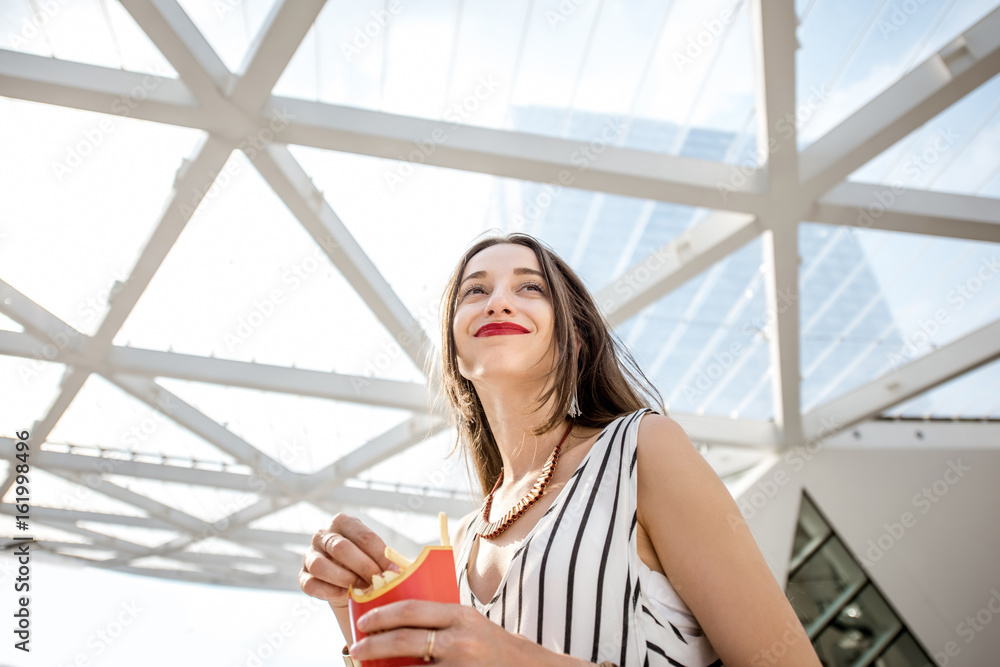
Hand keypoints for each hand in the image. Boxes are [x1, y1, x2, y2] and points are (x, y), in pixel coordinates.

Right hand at [299, 513, 401, 608]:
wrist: (349, 585)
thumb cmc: (368, 566)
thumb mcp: (378, 557)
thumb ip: (386, 559)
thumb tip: (403, 569)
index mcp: (344, 522)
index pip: (362, 535)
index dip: (380, 554)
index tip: (395, 570)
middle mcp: (323, 535)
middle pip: (341, 548)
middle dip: (363, 567)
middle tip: (379, 581)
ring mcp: (309, 555)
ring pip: (321, 565)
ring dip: (344, 579)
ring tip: (361, 589)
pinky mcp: (302, 576)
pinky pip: (310, 584)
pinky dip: (328, 591)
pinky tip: (345, 595)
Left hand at [349, 599, 538, 665]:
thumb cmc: (491, 648)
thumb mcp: (469, 625)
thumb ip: (440, 621)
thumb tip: (395, 620)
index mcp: (460, 616)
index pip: (412, 609)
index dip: (382, 615)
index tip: (363, 622)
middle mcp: (460, 640)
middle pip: (404, 639)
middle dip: (373, 645)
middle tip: (355, 649)